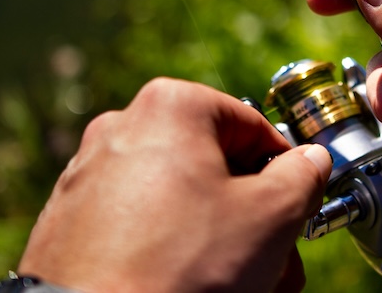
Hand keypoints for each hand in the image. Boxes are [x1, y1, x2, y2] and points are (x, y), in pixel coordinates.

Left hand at [18, 78, 331, 292]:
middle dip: (254, 218)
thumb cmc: (181, 267)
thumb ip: (303, 177)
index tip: (299, 207)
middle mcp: (122, 128)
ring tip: (244, 285)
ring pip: (180, 202)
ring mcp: (90, 175)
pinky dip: (172, 251)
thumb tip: (310, 163)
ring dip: (220, 240)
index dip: (286, 171)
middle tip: (277, 261)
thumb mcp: (271, 217)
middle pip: (216, 168)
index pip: (255, 128)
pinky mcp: (71, 222)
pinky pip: (140, 227)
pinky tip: (192, 285)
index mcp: (172, 107)